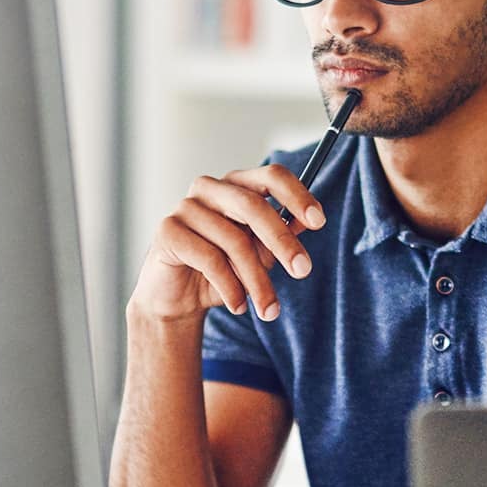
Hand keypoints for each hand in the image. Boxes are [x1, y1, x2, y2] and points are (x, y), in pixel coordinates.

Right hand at [129, 165, 325, 324]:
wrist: (177, 299)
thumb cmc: (221, 271)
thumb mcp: (259, 255)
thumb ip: (280, 236)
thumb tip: (305, 223)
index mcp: (236, 185)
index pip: (271, 176)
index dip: (297, 195)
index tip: (319, 221)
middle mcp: (209, 188)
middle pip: (253, 206)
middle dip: (282, 241)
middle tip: (303, 271)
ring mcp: (185, 207)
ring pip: (234, 240)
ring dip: (257, 280)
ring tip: (269, 310)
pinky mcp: (168, 231)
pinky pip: (209, 258)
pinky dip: (230, 287)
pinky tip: (239, 305)